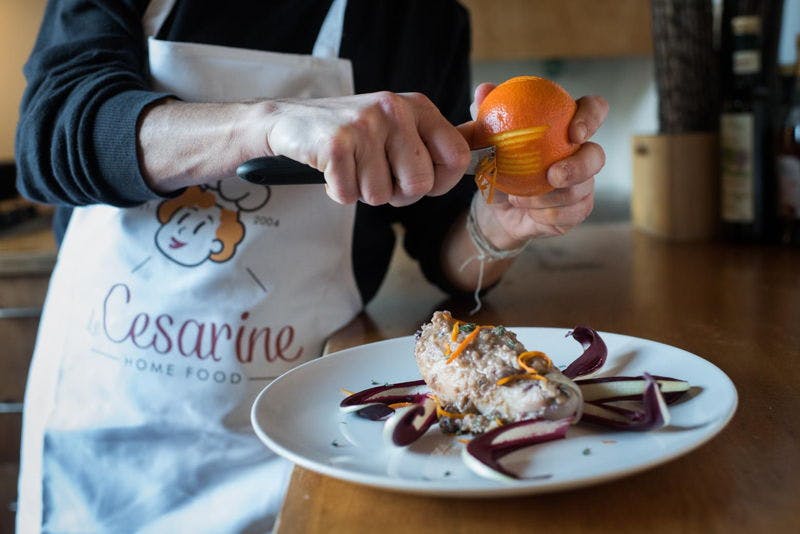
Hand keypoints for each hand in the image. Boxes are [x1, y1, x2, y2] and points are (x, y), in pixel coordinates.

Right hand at [261, 92, 470, 205]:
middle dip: (397, 193)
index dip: (441, 182)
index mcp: (417, 106)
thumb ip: (435, 142)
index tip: (420, 182)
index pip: (457, 156)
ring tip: (351, 167)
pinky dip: (338, 193)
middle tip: (375, 175)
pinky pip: (349, 195)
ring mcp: (365, 124)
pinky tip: (331, 170)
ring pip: (381, 195)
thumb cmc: (352, 133)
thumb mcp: (398, 127)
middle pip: (419, 184)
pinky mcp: (336, 143)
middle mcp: (394, 109)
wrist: (289, 121)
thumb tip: (483, 157)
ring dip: (363, 192)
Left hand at [460, 83, 608, 247]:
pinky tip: (528, 211)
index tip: (574, 132)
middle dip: (580, 167)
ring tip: (518, 198)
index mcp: (567, 125)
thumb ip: (485, 113)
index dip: (592, 117)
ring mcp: (583, 183)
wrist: (495, 205)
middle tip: (553, 175)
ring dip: (549, 197)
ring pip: (581, 191)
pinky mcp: (577, 210)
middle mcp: (581, 153)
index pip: (594, 110)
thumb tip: (484, 89)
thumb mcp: (484, 138)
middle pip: (597, 156)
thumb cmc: (497, 163)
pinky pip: (572, 214)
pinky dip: (547, 214)